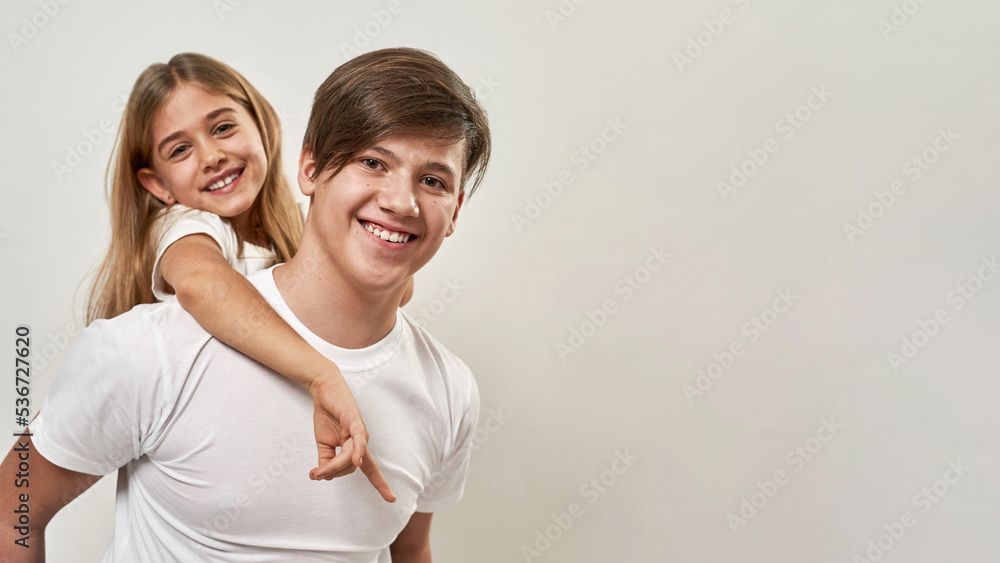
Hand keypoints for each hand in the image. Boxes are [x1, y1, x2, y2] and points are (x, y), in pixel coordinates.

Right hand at [307, 375, 395, 502]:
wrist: (324, 391)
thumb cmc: (327, 417)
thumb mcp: (323, 444)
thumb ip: (325, 461)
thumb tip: (324, 477)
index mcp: (355, 449)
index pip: (370, 470)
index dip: (380, 484)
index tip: (392, 500)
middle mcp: (361, 442)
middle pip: (350, 467)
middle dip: (334, 474)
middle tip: (316, 475)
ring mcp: (359, 432)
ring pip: (350, 458)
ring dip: (333, 466)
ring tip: (317, 471)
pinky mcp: (354, 421)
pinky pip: (358, 439)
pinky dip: (357, 451)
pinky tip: (356, 460)